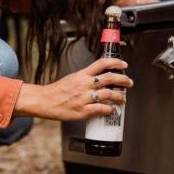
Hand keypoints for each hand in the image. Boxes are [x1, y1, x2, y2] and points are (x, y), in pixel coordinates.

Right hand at [14, 58, 133, 120]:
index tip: (124, 65)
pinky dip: (109, 109)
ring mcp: (84, 98)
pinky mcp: (82, 110)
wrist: (44, 101)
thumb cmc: (57, 91)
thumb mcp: (72, 78)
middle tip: (129, 82)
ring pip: (108, 94)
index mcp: (82, 75)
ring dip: (119, 96)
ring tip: (123, 99)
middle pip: (109, 78)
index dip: (115, 63)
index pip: (101, 64)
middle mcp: (84, 84)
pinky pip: (100, 109)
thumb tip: (100, 79)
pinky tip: (111, 109)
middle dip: (123, 80)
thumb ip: (86, 78)